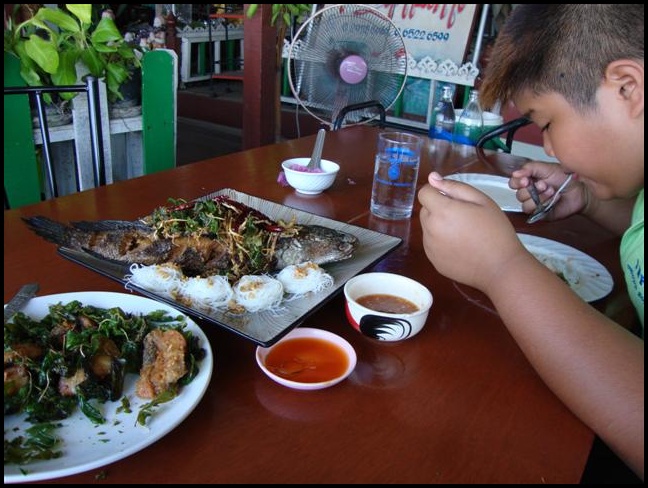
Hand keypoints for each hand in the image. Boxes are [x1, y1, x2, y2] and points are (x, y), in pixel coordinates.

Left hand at [417, 172, 525, 292]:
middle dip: (439, 209)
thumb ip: (454, 187)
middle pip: (425, 211)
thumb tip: (432, 178)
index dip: (436, 191)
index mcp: (441, 211)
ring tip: (464, 233)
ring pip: (428, 228)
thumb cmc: (495, 230)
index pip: (423, 193)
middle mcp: (430, 229)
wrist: (501, 268)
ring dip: (440, 226)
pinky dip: (441, 242)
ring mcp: (430, 248)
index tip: (451, 198)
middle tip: (464, 216)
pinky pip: (432, 245)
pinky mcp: (434, 261)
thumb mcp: (481, 200)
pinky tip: (461, 246)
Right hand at [510, 162, 589, 219]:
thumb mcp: (547, 168)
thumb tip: (515, 173)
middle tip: (545, 184)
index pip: (513, 183)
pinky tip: (554, 199)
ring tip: (551, 191)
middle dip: (533, 189)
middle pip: (519, 195)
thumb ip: (530, 168)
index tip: (526, 179)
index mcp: (528, 181)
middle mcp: (529, 193)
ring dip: (540, 197)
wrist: (580, 190)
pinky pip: (534, 212)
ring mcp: (534, 204)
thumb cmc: (565, 178)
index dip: (517, 182)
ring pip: (525, 205)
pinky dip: (544, 204)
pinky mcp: (540, 213)